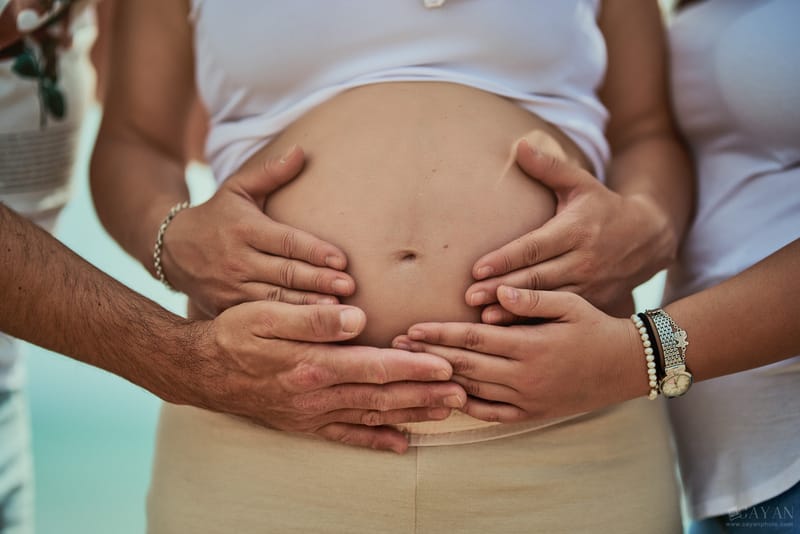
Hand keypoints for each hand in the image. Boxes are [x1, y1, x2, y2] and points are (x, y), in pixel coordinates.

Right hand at [162, 145, 355, 315]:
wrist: (171, 249)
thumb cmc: (218, 215)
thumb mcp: (237, 188)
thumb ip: (270, 173)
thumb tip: (301, 150)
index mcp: (244, 228)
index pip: (286, 241)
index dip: (315, 250)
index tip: (343, 260)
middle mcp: (237, 259)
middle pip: (285, 273)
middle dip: (319, 281)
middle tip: (351, 288)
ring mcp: (231, 288)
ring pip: (276, 301)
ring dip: (308, 308)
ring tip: (339, 313)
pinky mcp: (227, 309)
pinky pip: (262, 320)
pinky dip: (288, 327)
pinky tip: (312, 331)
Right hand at [174, 301, 465, 453]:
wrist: (203, 371)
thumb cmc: (236, 335)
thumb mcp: (267, 315)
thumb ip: (314, 318)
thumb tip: (357, 319)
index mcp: (313, 365)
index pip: (374, 366)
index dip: (413, 367)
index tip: (445, 365)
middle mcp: (318, 395)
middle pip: (381, 396)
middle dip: (424, 395)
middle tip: (462, 393)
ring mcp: (313, 414)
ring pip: (371, 416)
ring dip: (410, 414)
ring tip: (445, 412)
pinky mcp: (305, 424)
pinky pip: (347, 436)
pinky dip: (376, 441)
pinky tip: (400, 445)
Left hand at [394, 286, 646, 422]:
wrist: (627, 366)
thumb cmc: (595, 327)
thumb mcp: (569, 303)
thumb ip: (532, 298)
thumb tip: (497, 293)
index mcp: (530, 345)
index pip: (472, 339)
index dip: (439, 334)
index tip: (412, 328)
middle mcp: (525, 375)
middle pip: (465, 365)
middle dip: (428, 356)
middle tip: (396, 348)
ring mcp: (527, 398)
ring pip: (473, 390)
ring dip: (440, 380)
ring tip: (411, 371)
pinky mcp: (532, 414)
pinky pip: (491, 414)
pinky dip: (467, 407)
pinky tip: (446, 397)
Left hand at [466, 139, 666, 321]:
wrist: (648, 238)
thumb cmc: (603, 207)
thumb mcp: (581, 184)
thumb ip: (550, 167)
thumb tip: (519, 144)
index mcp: (576, 230)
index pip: (534, 246)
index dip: (505, 258)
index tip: (477, 268)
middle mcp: (583, 260)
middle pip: (536, 278)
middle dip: (501, 289)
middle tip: (469, 297)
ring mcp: (589, 285)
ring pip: (546, 302)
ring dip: (515, 311)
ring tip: (484, 319)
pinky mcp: (592, 303)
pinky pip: (560, 316)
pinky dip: (535, 324)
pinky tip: (510, 333)